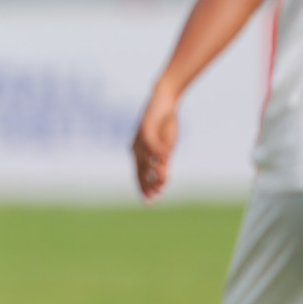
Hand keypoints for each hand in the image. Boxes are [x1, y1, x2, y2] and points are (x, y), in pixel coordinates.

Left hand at [132, 84, 178, 199]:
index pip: (139, 175)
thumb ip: (163, 163)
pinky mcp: (145, 127)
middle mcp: (137, 148)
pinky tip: (165, 159)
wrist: (163, 101)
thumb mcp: (165, 148)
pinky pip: (151, 143)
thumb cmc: (164, 125)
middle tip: (155, 197)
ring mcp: (139, 138)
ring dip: (154, 171)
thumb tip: (163, 181)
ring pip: (145, 158)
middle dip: (147, 184)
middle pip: (140, 170)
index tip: (150, 202)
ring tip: (162, 183)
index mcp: (139, 153)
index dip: (144, 188)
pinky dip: (158, 152)